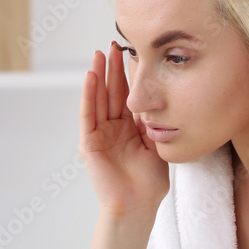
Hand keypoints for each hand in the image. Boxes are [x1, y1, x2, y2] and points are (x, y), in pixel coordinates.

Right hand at [79, 42, 169, 216]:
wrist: (139, 205)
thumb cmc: (150, 181)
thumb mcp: (157, 143)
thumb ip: (154, 121)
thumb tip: (159, 96)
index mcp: (130, 128)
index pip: (128, 95)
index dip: (129, 75)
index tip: (132, 53)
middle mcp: (113, 128)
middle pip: (112, 92)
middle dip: (112, 68)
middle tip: (113, 44)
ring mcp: (100, 134)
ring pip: (98, 99)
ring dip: (98, 76)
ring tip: (99, 53)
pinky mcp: (89, 143)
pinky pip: (88, 115)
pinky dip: (89, 96)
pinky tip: (90, 77)